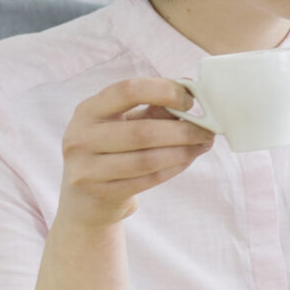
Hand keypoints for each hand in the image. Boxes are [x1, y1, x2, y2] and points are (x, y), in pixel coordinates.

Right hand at [55, 78, 214, 229]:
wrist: (85, 199)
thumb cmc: (112, 149)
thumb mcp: (124, 122)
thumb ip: (155, 107)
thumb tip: (192, 91)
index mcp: (88, 110)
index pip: (127, 90)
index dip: (163, 91)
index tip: (190, 100)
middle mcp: (81, 138)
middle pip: (142, 132)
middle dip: (183, 130)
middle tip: (209, 129)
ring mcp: (87, 169)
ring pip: (147, 159)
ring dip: (184, 151)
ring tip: (203, 144)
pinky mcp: (101, 193)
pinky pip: (148, 179)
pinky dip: (174, 168)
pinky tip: (187, 159)